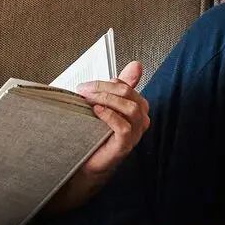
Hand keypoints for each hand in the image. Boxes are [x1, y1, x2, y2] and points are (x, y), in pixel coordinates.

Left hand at [73, 61, 149, 180]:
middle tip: (84, 91)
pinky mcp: (127, 144)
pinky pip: (124, 126)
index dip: (104, 83)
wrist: (89, 159)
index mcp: (138, 105)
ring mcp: (136, 132)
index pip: (125, 85)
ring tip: (90, 101)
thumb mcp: (107, 103)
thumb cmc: (98, 131)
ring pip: (130, 108)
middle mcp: (141, 118)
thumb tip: (137, 65)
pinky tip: (97, 113)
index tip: (86, 86)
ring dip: (107, 100)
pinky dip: (110, 116)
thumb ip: (119, 84)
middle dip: (103, 88)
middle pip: (128, 94)